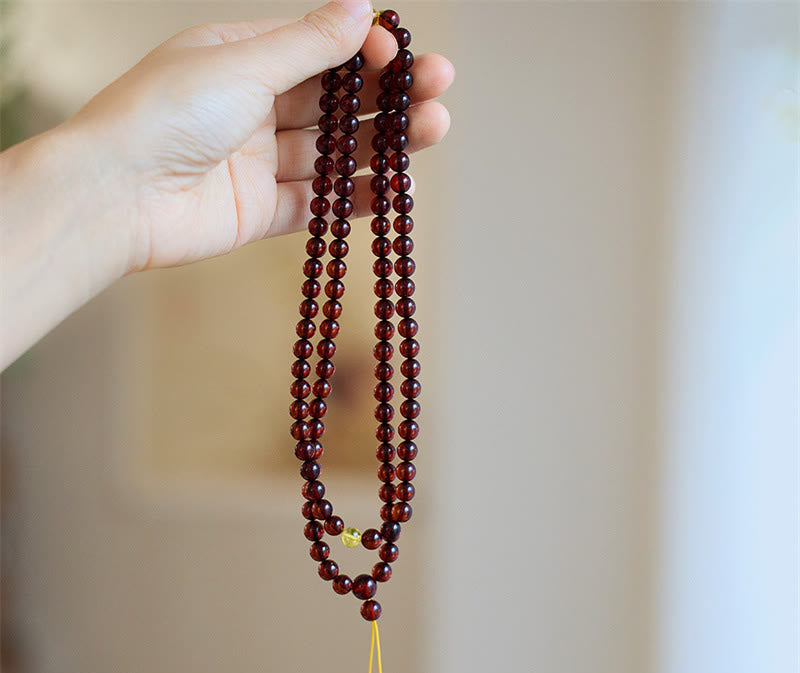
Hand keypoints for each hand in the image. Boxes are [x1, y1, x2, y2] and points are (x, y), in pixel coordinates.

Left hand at [73, 0, 453, 271]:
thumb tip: (360, 9)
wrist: (118, 196)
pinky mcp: (262, 211)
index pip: (318, 51)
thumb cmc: (166, 114)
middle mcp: (253, 108)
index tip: (402, 54)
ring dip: (384, 143)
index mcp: (241, 58)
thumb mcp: (242, 64)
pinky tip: (396, 187)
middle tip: (438, 91)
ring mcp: (259, 162)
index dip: (363, 52)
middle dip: (387, 96)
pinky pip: (319, 203)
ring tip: (433, 129)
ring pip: (334, 152)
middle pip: (335, 103)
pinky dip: (356, 197)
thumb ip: (306, 45)